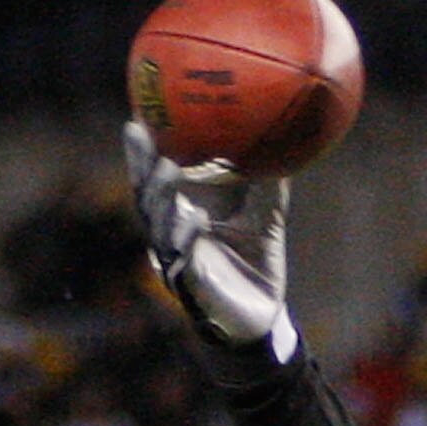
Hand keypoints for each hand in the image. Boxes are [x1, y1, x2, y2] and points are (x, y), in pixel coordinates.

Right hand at [124, 120, 295, 353]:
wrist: (263, 313)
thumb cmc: (257, 259)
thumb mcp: (265, 213)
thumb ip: (268, 179)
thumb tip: (286, 135)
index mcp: (180, 213)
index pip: (154, 177)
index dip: (143, 149)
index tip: (140, 112)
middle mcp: (170, 235)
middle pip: (146, 196)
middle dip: (140, 163)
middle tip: (141, 131)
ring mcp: (177, 261)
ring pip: (158, 226)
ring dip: (162, 196)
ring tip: (169, 167)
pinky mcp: (191, 289)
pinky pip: (182, 261)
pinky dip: (185, 238)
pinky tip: (193, 216)